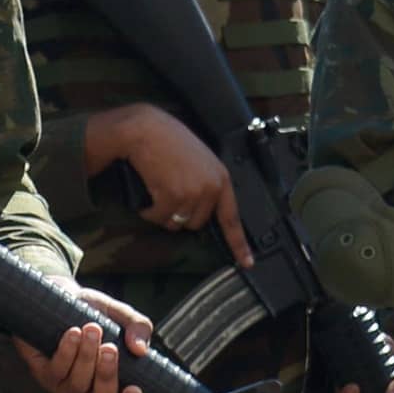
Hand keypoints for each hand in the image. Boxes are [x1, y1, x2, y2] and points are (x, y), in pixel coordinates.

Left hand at [15, 288, 151, 392]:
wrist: (61, 299)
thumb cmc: (94, 314)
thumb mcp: (121, 316)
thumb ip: (139, 328)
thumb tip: (140, 349)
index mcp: (113, 386)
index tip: (134, 389)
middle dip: (107, 376)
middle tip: (110, 348)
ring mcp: (65, 386)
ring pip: (78, 385)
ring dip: (86, 357)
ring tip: (91, 330)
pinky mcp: (43, 374)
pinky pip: (56, 371)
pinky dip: (67, 351)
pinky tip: (73, 333)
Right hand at [85, 103, 251, 262]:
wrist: (147, 130)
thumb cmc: (168, 141)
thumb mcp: (198, 160)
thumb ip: (205, 183)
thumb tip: (197, 210)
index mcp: (221, 178)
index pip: (232, 217)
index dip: (239, 243)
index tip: (246, 262)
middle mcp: (211, 188)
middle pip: (196, 224)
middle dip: (179, 215)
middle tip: (168, 193)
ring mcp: (193, 193)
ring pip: (176, 223)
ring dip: (162, 213)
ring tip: (157, 188)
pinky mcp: (173, 196)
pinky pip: (159, 218)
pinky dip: (149, 211)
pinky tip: (147, 192)